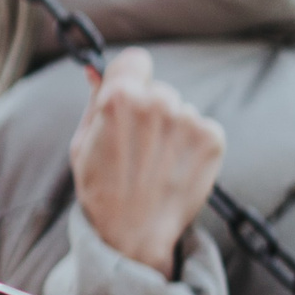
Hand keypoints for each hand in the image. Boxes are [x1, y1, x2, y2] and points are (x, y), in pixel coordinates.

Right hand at [70, 49, 226, 276]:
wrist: (135, 234)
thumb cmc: (102, 190)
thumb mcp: (82, 145)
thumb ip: (94, 101)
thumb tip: (94, 71)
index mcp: (119, 98)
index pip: (135, 60)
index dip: (131, 78)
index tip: (130, 95)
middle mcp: (157, 103)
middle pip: (159, 89)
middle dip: (150, 111)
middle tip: (139, 148)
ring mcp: (188, 120)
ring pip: (180, 110)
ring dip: (173, 130)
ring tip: (157, 165)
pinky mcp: (212, 138)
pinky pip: (203, 127)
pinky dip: (192, 146)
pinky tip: (176, 169)